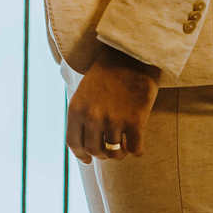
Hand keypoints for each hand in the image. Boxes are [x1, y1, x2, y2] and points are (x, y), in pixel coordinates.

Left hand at [67, 44, 160, 164]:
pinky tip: (138, 144)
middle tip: (111, 148)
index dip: (81, 155)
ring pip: (115, 153)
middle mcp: (92, 117)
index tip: (88, 159)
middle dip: (103, 153)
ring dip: (120, 153)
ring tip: (124, 146)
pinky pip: (135, 149)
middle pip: (95, 151)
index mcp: (76, 109)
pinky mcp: (135, 120)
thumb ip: (83, 114)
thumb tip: (86, 144)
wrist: (131, 53)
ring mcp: (114, 120)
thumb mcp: (85, 91)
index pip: (74, 143)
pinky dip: (137, 150)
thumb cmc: (109, 71)